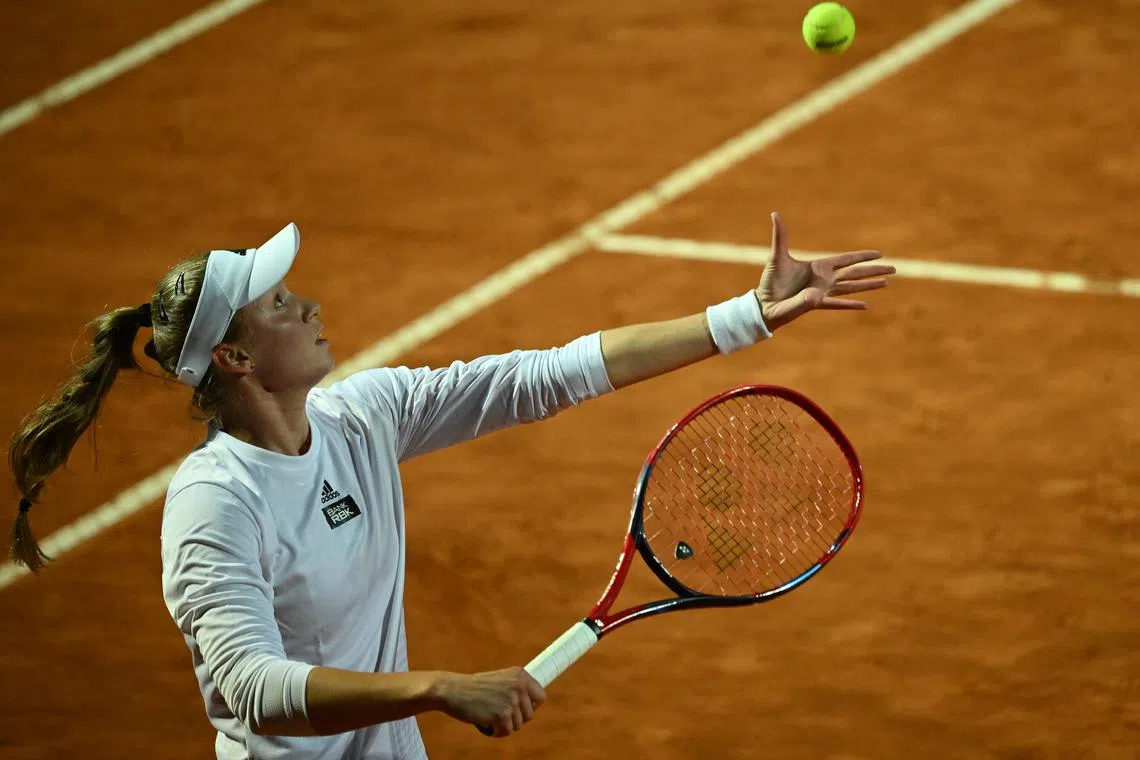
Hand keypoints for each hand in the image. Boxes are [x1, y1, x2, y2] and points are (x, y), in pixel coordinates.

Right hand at [435, 667, 545, 737]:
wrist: (453, 690)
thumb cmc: (474, 688)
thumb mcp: (501, 680)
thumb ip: (516, 688)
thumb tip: (533, 704)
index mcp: (520, 675)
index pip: (541, 696)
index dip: (530, 706)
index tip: (519, 709)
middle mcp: (519, 685)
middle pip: (529, 715)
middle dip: (514, 718)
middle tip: (497, 712)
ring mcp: (511, 700)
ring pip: (518, 725)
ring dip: (504, 725)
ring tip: (489, 714)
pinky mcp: (502, 714)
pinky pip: (507, 732)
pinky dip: (496, 731)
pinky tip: (486, 722)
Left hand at [756, 212, 894, 331]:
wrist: (764, 305)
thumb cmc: (771, 281)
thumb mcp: (777, 256)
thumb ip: (780, 235)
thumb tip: (775, 214)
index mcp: (818, 267)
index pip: (846, 259)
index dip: (862, 256)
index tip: (879, 254)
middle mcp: (824, 280)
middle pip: (855, 273)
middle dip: (874, 270)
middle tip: (894, 268)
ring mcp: (822, 292)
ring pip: (851, 288)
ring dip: (869, 285)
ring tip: (887, 283)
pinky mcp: (816, 304)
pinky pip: (837, 304)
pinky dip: (851, 305)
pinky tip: (866, 305)